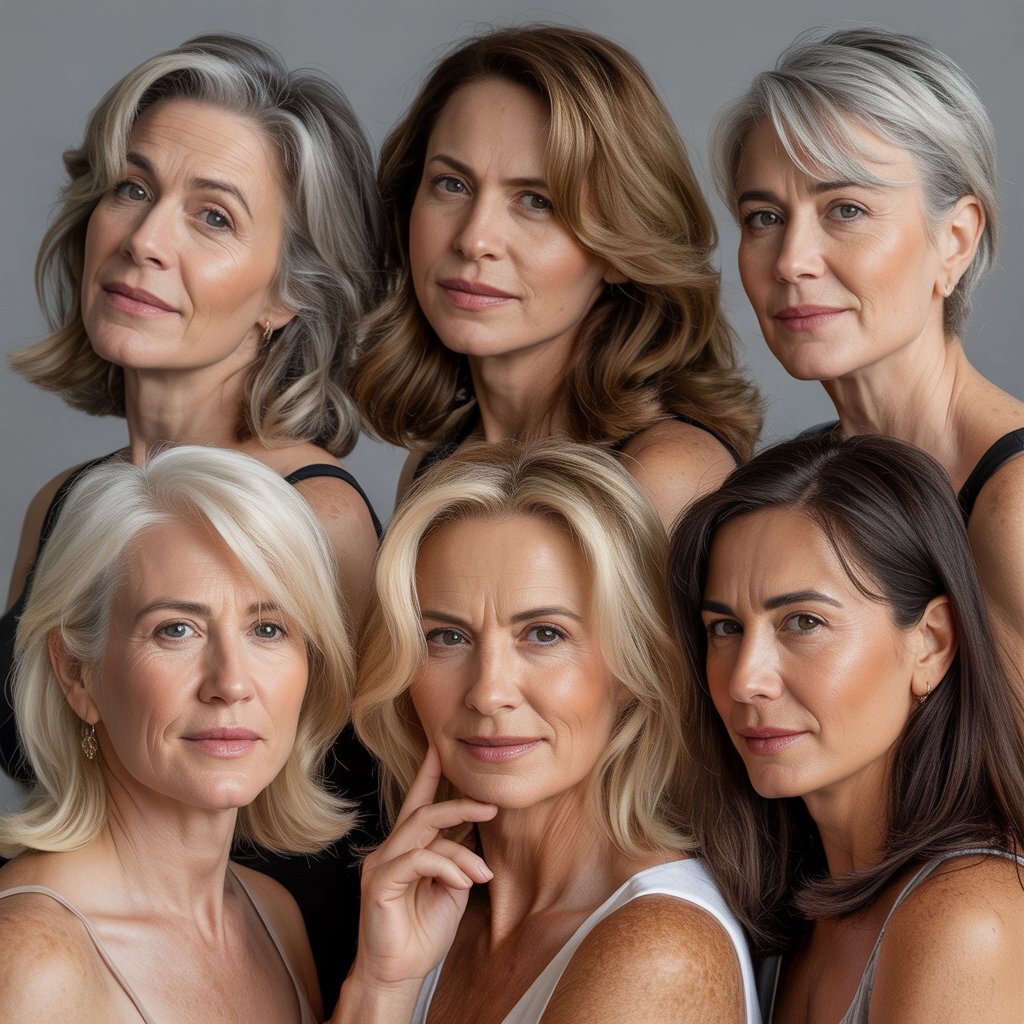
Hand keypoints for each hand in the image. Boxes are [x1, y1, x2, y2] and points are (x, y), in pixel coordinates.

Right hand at [353, 747, 495, 986]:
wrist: (399, 974)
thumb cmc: (423, 932)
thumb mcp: (451, 890)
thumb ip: (457, 860)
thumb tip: (474, 836)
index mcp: (407, 848)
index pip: (418, 802)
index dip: (429, 773)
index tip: (441, 747)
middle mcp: (391, 849)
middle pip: (425, 810)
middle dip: (460, 804)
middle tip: (491, 807)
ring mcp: (382, 864)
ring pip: (422, 830)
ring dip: (460, 845)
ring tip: (483, 870)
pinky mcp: (379, 882)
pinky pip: (417, 860)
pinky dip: (446, 866)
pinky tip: (463, 884)